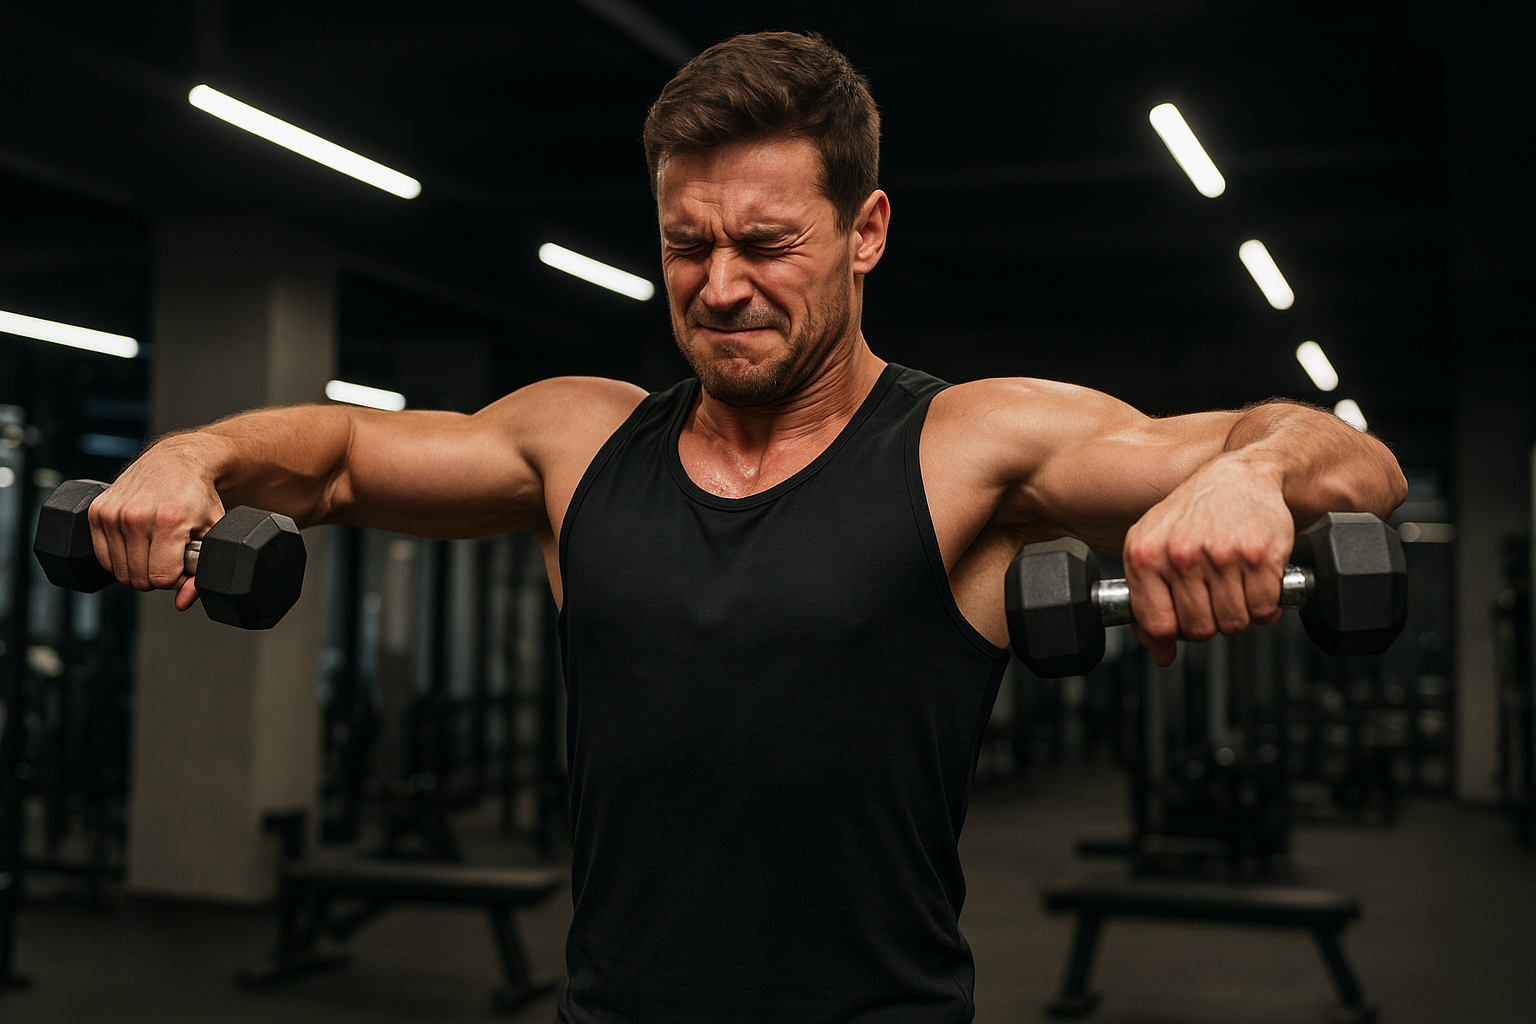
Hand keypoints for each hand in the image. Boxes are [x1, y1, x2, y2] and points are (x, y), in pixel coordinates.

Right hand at [86, 438, 226, 610]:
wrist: (177, 461)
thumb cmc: (198, 496)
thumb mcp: (212, 533)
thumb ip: (201, 573)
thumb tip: (183, 602)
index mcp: (169, 521)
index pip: (162, 579)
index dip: (175, 579)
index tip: (182, 564)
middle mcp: (136, 516)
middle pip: (139, 578)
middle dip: (157, 574)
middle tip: (170, 554)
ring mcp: (113, 513)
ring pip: (119, 571)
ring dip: (137, 567)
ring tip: (155, 545)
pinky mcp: (96, 511)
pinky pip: (103, 557)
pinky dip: (119, 558)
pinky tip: (137, 542)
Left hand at [1121, 455, 1294, 666]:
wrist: (1242, 476)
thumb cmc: (1194, 513)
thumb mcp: (1154, 548)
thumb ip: (1148, 601)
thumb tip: (1161, 654)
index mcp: (1145, 553)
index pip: (1158, 625)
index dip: (1174, 633)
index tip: (1183, 622)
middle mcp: (1180, 554)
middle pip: (1199, 630)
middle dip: (1211, 622)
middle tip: (1215, 599)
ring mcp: (1221, 555)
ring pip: (1234, 623)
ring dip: (1240, 614)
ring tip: (1236, 587)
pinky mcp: (1260, 555)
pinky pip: (1264, 610)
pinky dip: (1266, 606)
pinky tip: (1257, 583)